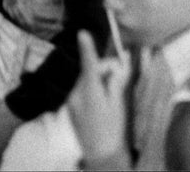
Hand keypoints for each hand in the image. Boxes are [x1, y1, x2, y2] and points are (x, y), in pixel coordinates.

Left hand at [68, 30, 130, 164]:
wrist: (101, 157)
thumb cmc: (114, 132)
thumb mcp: (119, 106)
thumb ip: (117, 83)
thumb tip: (120, 65)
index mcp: (92, 93)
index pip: (90, 66)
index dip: (87, 49)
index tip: (83, 33)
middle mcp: (78, 94)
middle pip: (90, 71)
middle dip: (104, 70)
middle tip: (119, 77)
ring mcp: (72, 100)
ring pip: (86, 80)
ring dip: (97, 80)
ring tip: (110, 97)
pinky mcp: (70, 106)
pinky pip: (81, 90)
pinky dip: (90, 89)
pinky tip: (99, 104)